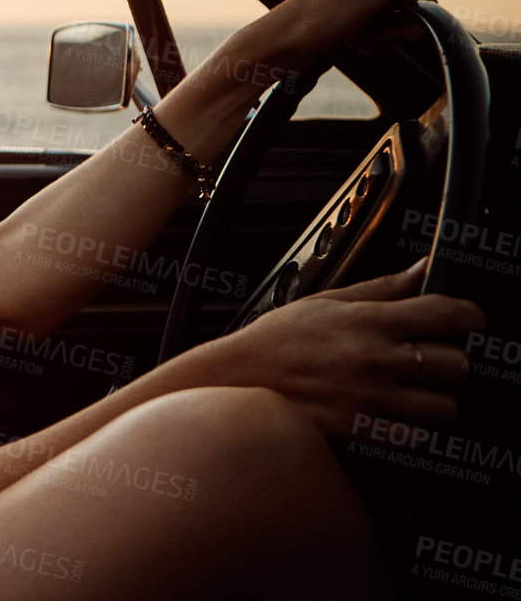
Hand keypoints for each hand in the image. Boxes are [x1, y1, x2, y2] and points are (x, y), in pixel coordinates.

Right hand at [193, 258, 483, 438]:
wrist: (236, 379)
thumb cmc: (277, 339)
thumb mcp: (326, 301)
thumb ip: (382, 288)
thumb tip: (422, 270)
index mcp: (368, 321)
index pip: (445, 314)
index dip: (470, 316)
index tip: (472, 321)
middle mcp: (374, 359)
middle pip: (456, 364)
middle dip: (451, 361)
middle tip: (433, 359)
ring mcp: (369, 399)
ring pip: (445, 408)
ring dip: (437, 400)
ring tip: (415, 391)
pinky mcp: (360, 431)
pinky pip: (417, 439)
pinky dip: (414, 430)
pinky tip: (397, 416)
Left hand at [210, 0, 436, 87]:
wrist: (277, 47)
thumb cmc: (315, 22)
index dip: (410, 15)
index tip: (387, 23)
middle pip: (406, 12)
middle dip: (392, 30)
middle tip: (364, 33)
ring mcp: (356, 4)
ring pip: (391, 26)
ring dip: (379, 39)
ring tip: (355, 40)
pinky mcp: (348, 22)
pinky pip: (375, 35)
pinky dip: (369, 44)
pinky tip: (352, 45)